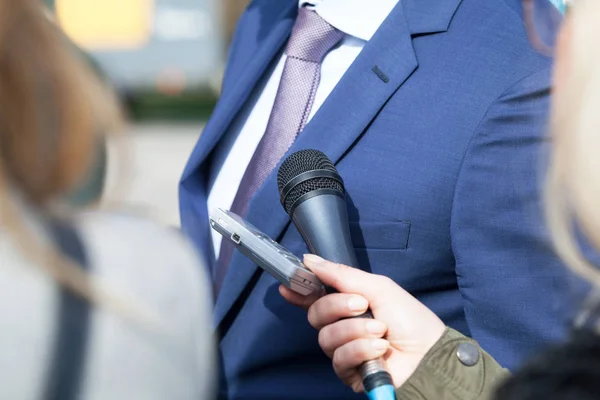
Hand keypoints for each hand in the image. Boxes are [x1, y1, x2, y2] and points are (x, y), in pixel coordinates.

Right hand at [280, 254, 445, 392]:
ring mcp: (345, 350)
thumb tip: (311, 260)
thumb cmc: (411, 320)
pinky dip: (360, 349)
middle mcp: (343, 326)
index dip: (300, 291)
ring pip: (326, 337)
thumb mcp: (378, 287)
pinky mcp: (350, 372)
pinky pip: (339, 358)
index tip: (288, 285)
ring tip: (380, 331)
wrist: (429, 355)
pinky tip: (379, 349)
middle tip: (362, 305)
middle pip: (316, 314)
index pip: (315, 297)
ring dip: (355, 330)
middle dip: (337, 306)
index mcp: (348, 304)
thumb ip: (342, 275)